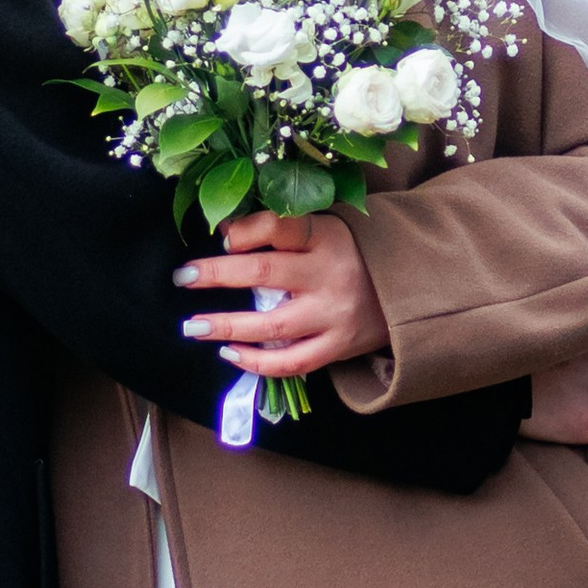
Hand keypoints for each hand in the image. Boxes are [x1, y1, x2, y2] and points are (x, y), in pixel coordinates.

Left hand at [175, 209, 387, 381]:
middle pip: (264, 272)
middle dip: (216, 274)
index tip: (221, 236)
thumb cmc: (349, 255)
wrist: (405, 292)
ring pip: (272, 325)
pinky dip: (257, 362)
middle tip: (182, 277)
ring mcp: (334, 315)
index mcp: (326, 237)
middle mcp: (329, 275)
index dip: (244, 230)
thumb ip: (278, 231)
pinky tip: (230, 354)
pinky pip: (291, 362)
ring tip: (193, 327)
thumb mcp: (323, 231)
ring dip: (226, 326)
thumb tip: (223, 232)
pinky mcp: (337, 347)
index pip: (280, 226)